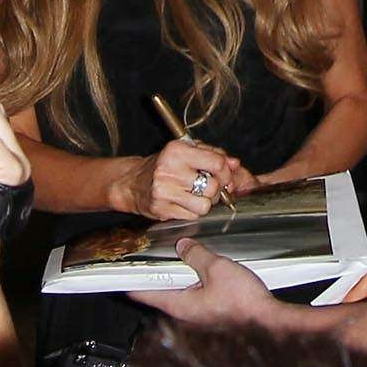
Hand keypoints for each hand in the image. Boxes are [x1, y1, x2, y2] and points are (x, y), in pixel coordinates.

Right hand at [109, 138, 245, 221]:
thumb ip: (213, 154)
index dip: (227, 173)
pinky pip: (192, 216)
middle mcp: (169, 169)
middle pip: (213, 187)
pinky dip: (192, 212)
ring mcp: (164, 191)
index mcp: (177, 150)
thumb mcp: (187, 151)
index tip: (225, 177)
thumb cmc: (162, 165)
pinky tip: (183, 203)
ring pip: (204, 205)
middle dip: (216, 190)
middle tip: (208, 188)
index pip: (217, 163)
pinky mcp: (161, 209)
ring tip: (195, 196)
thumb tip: (235, 164)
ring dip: (205, 203)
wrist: (131, 183)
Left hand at [128, 238, 285, 326]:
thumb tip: (183, 245)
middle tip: (154, 251)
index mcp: (178, 304)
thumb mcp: (217, 268)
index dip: (130, 277)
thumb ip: (197, 254)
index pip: (143, 292)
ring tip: (181, 255)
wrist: (268, 321)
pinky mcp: (211, 314)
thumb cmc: (243, 301)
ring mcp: (197, 316)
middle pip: (161, 290)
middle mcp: (184, 314)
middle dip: (158, 270)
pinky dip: (193, 281)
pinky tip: (204, 270)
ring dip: (179, 275)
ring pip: (180, 291)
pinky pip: (195, 295)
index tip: (121, 265)